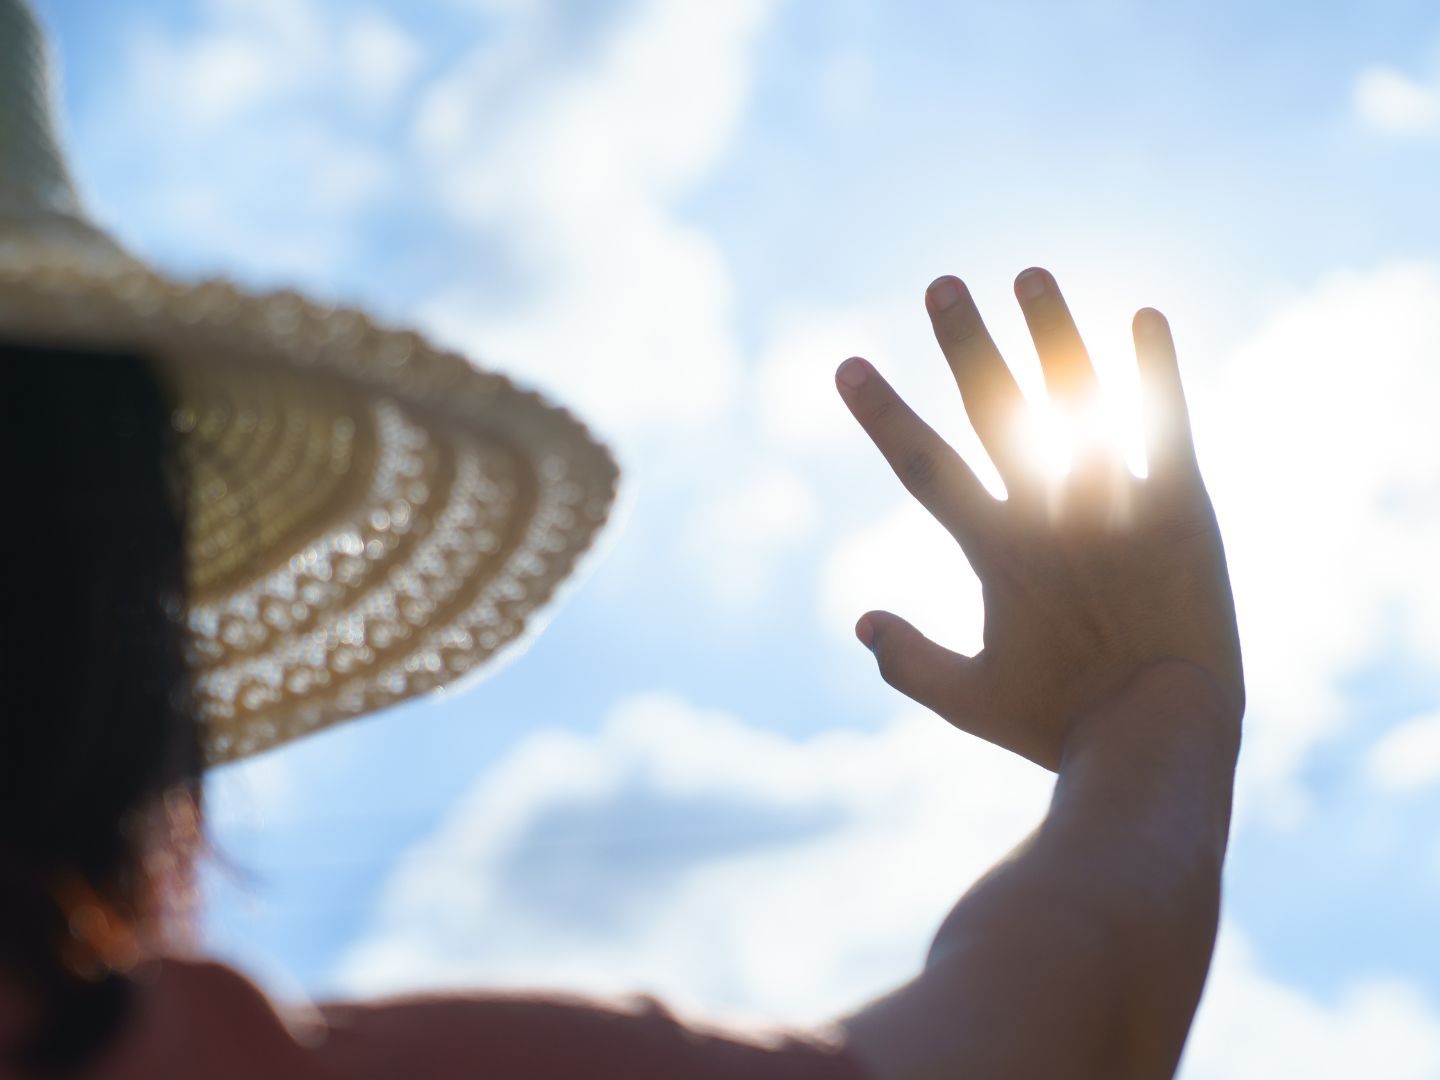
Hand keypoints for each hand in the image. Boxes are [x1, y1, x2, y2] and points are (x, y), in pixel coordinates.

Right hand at [835, 268, 1242, 770]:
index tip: (847, 363)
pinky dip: (1156, 371)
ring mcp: (1115, 508)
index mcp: (996, 553)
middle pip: (996, 414)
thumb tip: (857, 621)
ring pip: (1078, 403)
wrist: (1161, 738)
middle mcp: (1050, 515)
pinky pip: (1166, 427)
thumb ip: (908, 661)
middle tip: (940, 285)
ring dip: (1051, 334)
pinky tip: (1145, 316)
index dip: (882, 412)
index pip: (924, 466)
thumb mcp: (968, 702)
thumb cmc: (1060, 725)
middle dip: (965, 345)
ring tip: (1028, 273)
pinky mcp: (1182, 512)